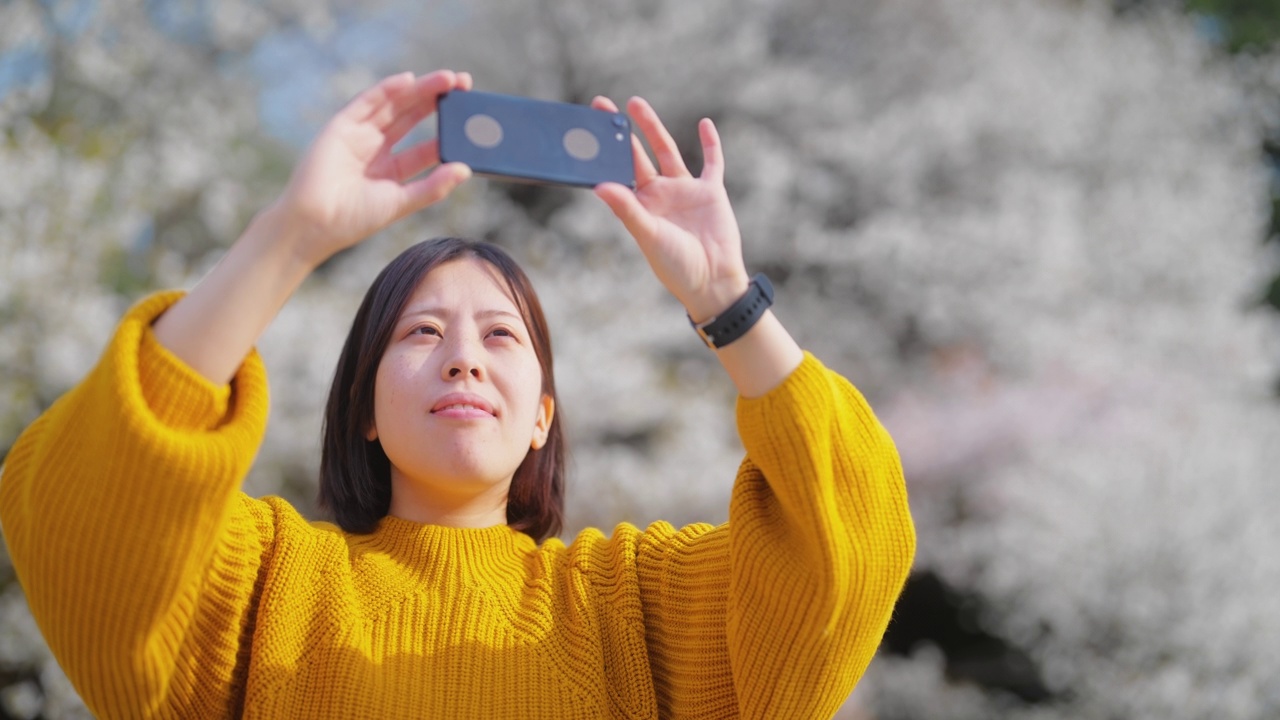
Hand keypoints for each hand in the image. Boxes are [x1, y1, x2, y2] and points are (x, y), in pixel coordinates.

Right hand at [274, 70, 473, 267]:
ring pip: (395, 106)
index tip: (473, 122)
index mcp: (393, 170)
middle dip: (438, 101)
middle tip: (466, 85)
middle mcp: (377, 149)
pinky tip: (409, 81)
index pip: (426, 147)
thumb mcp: (400, 202)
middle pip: (413, 119)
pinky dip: (386, 90)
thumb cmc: (354, 219)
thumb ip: (432, 187)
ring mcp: (358, 136)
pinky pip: (366, 103)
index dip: (448, 132)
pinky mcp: (341, 127)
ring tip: (448, 79)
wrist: (313, 223)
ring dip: (420, 90)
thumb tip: (466, 170)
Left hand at [591, 96, 749, 322]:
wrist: (712, 281)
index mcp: (639, 205)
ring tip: (635, 103)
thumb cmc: (675, 265)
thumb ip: (627, 209)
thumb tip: (599, 186)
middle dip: (622, 132)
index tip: (586, 132)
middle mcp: (659, 194)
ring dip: (653, 127)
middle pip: (637, 155)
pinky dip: (710, 144)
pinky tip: (704, 124)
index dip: (603, 153)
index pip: (617, 172)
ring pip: (667, 150)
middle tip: (602, 106)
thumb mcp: (648, 235)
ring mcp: (685, 190)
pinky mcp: (711, 191)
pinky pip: (712, 162)